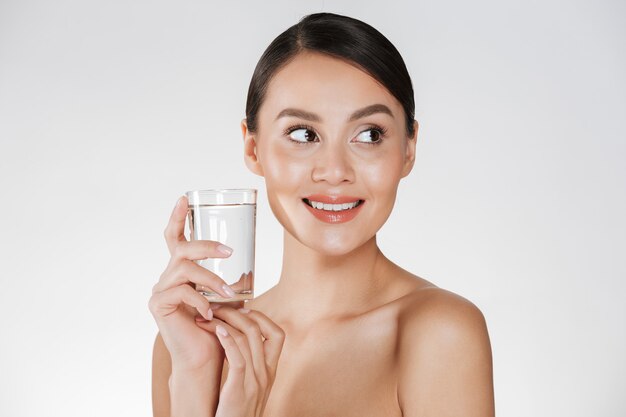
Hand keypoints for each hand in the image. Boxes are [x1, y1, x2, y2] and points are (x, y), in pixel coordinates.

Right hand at [148, 195, 240, 370]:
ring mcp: (160, 290)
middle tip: (228, 251)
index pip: (175, 238)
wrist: (205, 358)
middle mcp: (167, 277)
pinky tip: (210, 313)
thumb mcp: (226, 299)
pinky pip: (181, 292)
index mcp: (181, 271)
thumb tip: (249, 269)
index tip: (184, 198)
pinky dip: (200, 300)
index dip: (178, 217)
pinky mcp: (158, 305)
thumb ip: (230, 281)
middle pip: (181, 249)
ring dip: (210, 278)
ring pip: (184, 269)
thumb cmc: (217, 328)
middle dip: (205, 245)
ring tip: (228, 293)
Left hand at [195, 305, 285, 416]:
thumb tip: (236, 340)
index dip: (262, 317)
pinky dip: (227, 340)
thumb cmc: (234, 412)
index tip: (242, 311)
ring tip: (207, 317)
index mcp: (270, 371)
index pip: (278, 334)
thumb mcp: (249, 386)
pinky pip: (238, 358)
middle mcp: (266, 374)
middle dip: (237, 313)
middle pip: (259, 330)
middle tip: (217, 307)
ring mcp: (254, 382)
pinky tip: (217, 331)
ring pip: (246, 339)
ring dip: (225, 322)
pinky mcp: (239, 390)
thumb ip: (248, 365)